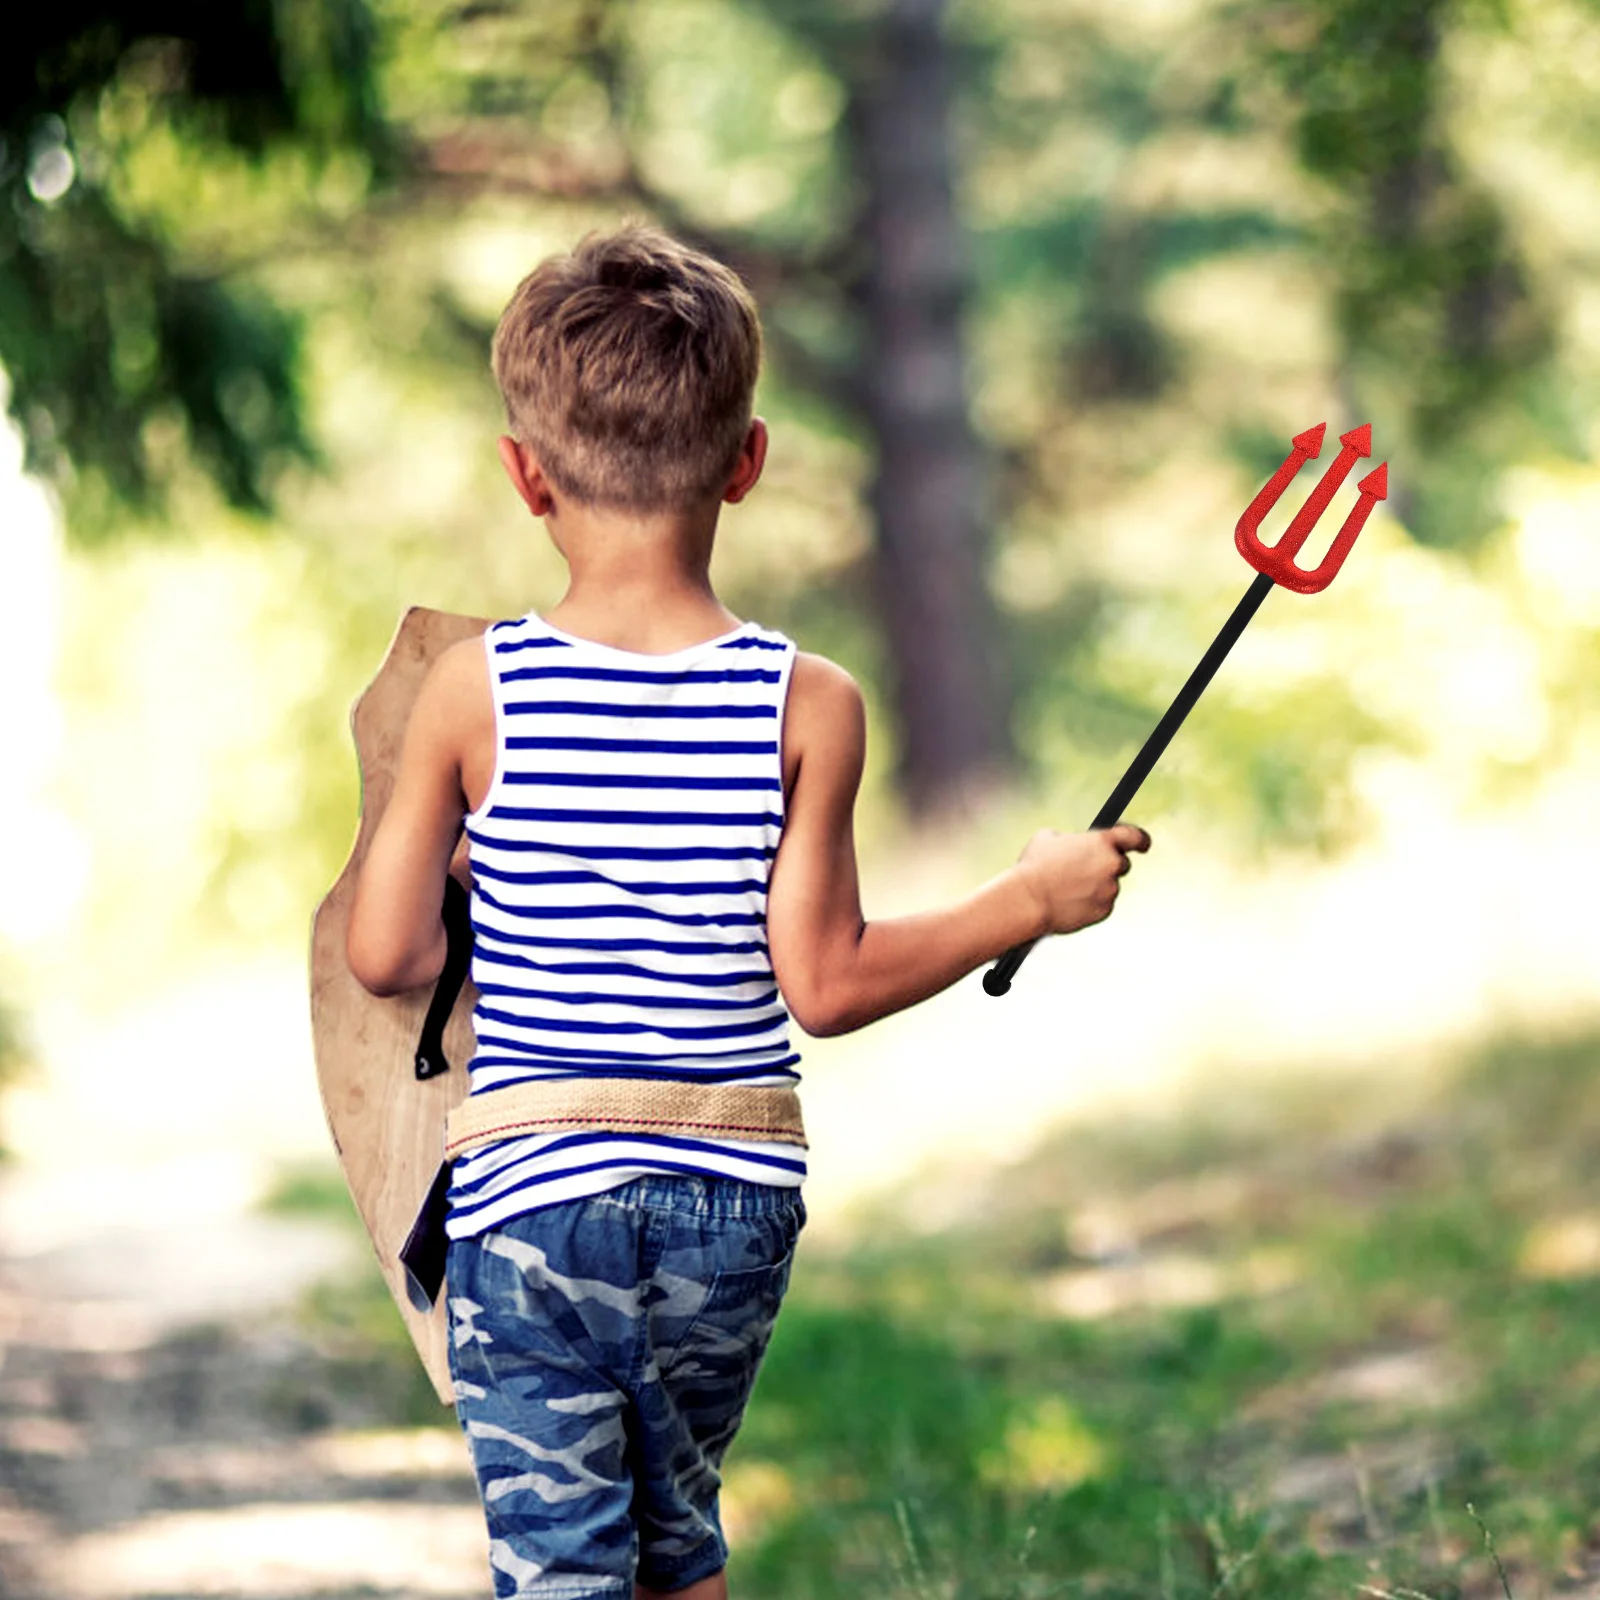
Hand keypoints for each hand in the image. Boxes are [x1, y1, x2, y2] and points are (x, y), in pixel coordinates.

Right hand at [1015, 823, 1150, 935]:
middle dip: (1106, 865)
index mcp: (1102, 841)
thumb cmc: (1033, 867)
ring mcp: (1110, 890)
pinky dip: (1089, 903)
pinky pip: (1102, 904)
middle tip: (1085, 869)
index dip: (1141, 840)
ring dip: (1094, 886)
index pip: (1135, 836)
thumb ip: (1070, 839)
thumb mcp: (1048, 838)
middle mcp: (1112, 865)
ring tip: (1066, 888)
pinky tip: (1068, 902)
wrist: (1026, 901)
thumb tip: (1073, 845)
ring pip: (1109, 886)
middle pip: (1121, 863)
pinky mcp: (1104, 911)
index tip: (1143, 845)